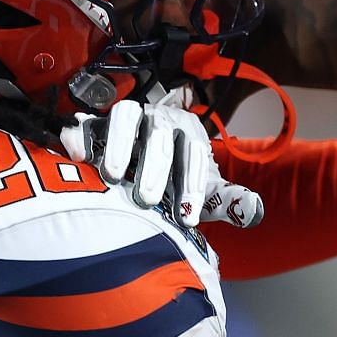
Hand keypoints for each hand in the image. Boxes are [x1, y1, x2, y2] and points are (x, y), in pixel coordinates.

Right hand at [61, 90, 264, 228]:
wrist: (148, 163)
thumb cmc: (179, 181)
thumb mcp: (205, 191)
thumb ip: (228, 201)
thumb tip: (257, 212)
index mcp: (189, 133)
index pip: (195, 153)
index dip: (192, 184)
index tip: (187, 217)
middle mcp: (160, 120)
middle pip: (161, 136)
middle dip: (155, 168)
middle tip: (147, 199)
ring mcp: (129, 118)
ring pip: (126, 118)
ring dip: (120, 144)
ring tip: (113, 176)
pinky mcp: (97, 123)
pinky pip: (88, 122)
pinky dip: (82, 135)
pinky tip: (80, 157)